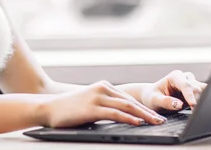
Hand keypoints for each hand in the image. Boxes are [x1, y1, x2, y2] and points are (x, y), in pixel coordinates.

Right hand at [38, 80, 167, 128]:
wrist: (48, 108)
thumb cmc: (69, 109)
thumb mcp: (90, 103)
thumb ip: (105, 106)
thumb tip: (122, 116)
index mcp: (103, 87)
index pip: (128, 98)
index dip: (144, 107)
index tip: (155, 115)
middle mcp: (102, 89)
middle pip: (131, 101)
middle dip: (148, 111)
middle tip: (162, 119)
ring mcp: (97, 97)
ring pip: (126, 106)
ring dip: (143, 115)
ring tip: (156, 122)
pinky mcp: (92, 108)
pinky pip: (115, 113)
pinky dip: (128, 118)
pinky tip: (138, 123)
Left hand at [139, 70, 207, 113]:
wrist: (152, 98)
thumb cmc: (152, 97)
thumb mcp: (154, 100)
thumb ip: (165, 101)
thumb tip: (178, 104)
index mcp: (175, 76)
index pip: (185, 85)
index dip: (190, 95)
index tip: (193, 105)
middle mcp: (185, 78)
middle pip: (196, 88)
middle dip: (198, 99)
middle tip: (199, 112)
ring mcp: (192, 85)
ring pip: (204, 91)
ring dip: (204, 100)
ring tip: (204, 111)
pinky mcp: (196, 94)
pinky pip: (205, 96)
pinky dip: (206, 103)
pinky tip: (205, 111)